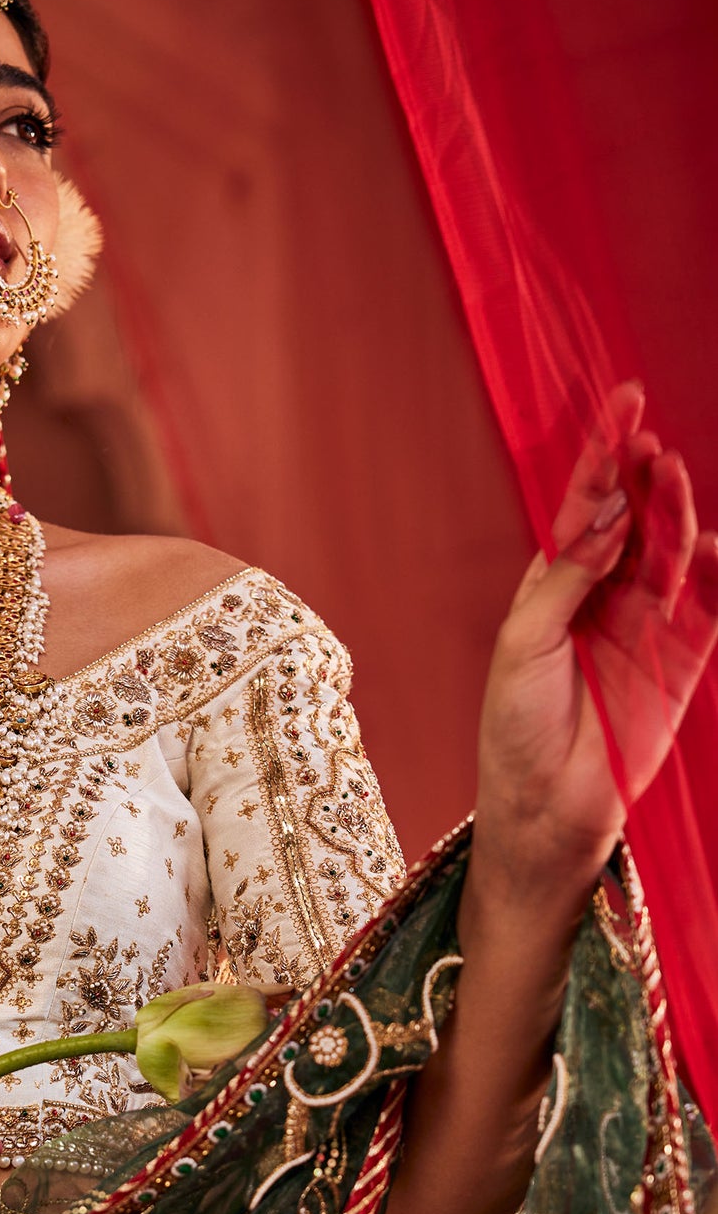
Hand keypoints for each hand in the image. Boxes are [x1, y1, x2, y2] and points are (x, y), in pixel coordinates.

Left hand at [475, 380, 717, 900]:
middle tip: (647, 442)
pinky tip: (714, 547)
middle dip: (643, 476)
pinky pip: (712, 604)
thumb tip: (607, 515)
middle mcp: (603, 596)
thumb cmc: (515, 728)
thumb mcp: (524, 643)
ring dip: (674, 513)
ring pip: (672, 551)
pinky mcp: (682, 659)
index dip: (604, 458)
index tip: (624, 406)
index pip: (584, 508)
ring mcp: (646, 624)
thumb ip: (567, 577)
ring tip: (668, 481)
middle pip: (634, 519)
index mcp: (554, 585)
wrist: (546, 808)